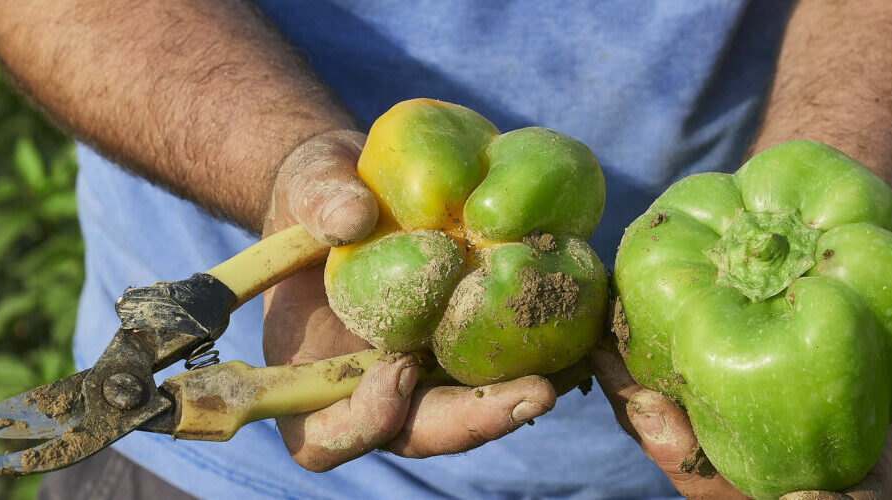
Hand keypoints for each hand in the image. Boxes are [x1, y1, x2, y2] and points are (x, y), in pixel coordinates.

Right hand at [259, 130, 556, 471]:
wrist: (365, 184)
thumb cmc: (320, 191)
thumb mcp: (308, 182)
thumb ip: (318, 198)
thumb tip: (352, 217)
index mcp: (310, 370)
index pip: (323, 435)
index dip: (363, 420)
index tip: (399, 368)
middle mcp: (372, 387)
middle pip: (417, 434)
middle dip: (474, 421)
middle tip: (532, 393)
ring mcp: (426, 373)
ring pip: (470, 411)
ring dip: (522, 398)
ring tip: (573, 367)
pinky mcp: (467, 347)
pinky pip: (502, 367)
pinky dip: (542, 356)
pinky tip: (582, 332)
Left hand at [588, 224, 891, 497]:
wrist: (827, 238)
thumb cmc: (882, 262)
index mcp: (857, 453)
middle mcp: (793, 458)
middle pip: (736, 494)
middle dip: (694, 466)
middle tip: (663, 422)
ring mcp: (741, 434)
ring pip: (689, 459)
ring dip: (648, 423)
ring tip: (620, 381)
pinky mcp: (697, 398)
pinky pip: (661, 408)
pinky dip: (632, 383)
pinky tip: (600, 348)